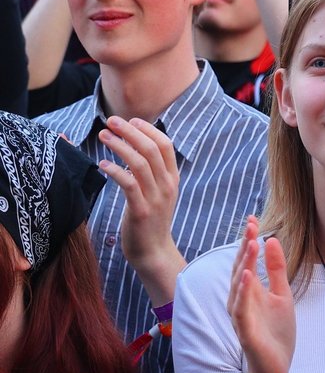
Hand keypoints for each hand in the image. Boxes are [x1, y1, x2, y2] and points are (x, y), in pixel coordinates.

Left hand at [98, 117, 179, 271]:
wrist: (154, 252)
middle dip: (130, 131)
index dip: (148, 129)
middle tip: (111, 121)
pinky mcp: (141, 210)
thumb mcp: (157, 193)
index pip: (165, 145)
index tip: (130, 120)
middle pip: (151, 149)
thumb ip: (151, 173)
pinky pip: (128, 184)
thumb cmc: (151, 221)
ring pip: (140, 163)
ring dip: (120, 146)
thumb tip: (135, 150)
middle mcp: (167, 185)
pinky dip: (115, 170)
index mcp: (172, 178)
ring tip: (103, 136)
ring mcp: (156, 198)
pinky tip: (103, 164)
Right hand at [228, 216, 294, 372]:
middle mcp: (241, 300)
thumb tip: (272, 239)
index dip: (248, 239)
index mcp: (250, 290)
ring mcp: (242, 316)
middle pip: (240, 268)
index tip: (253, 218)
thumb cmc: (276, 332)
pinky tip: (247, 276)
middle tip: (251, 224)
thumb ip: (276, 269)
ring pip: (238, 286)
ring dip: (244, 264)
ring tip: (250, 244)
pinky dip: (242, 292)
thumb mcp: (282, 294)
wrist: (276, 368)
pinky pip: (240, 309)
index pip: (247, 260)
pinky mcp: (245, 331)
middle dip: (245, 246)